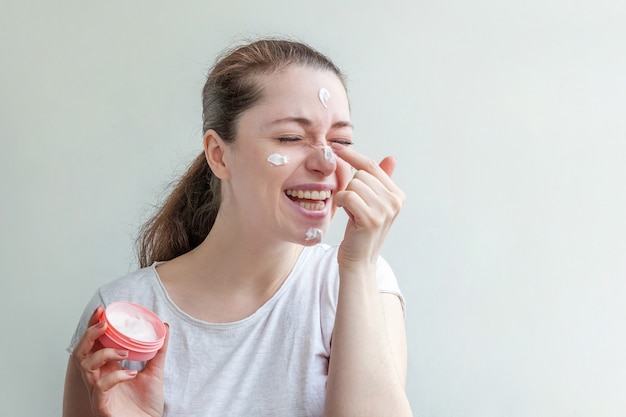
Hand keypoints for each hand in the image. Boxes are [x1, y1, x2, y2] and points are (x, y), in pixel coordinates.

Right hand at [71, 306, 168, 416]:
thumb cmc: (146, 404)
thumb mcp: (155, 371)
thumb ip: (158, 350)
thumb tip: (165, 327)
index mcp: (107, 368)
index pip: (94, 343)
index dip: (93, 326)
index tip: (101, 309)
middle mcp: (98, 378)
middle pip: (81, 352)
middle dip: (89, 335)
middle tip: (104, 324)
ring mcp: (97, 392)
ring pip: (86, 367)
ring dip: (104, 353)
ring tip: (124, 351)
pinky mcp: (101, 405)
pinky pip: (101, 387)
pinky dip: (115, 376)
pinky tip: (131, 373)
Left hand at [331, 143, 404, 269]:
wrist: (359, 261)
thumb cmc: (361, 231)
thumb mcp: (373, 204)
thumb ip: (380, 181)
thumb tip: (391, 158)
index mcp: (397, 194)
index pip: (372, 166)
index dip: (352, 155)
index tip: (336, 147)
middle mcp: (395, 201)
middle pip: (361, 175)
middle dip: (351, 188)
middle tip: (354, 208)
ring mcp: (385, 210)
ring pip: (353, 184)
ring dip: (346, 197)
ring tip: (353, 213)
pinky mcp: (372, 219)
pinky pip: (348, 196)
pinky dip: (342, 203)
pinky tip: (348, 216)